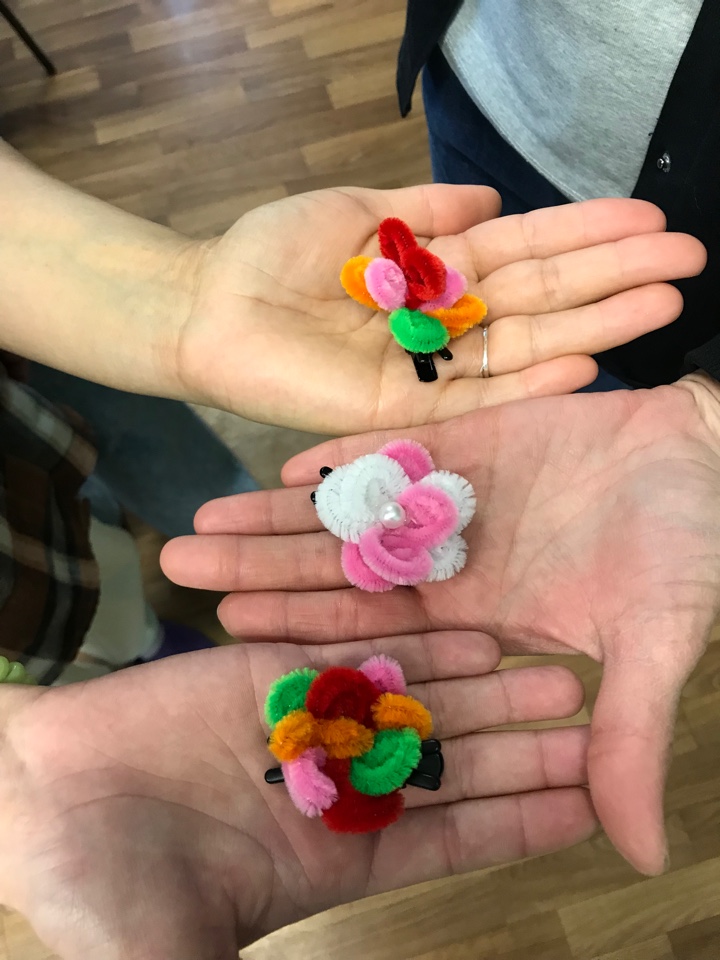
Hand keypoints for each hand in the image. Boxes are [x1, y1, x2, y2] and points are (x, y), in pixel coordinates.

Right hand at [0, 637, 592, 958]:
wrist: (36, 800)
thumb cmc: (101, 895)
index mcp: (334, 858)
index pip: (451, 837)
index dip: (518, 823)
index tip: (586, 803)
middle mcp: (334, 786)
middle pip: (449, 760)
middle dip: (519, 741)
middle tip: (591, 718)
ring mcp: (306, 723)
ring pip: (414, 698)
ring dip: (482, 684)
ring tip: (551, 670)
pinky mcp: (272, 671)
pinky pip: (352, 651)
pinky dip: (409, 643)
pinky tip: (467, 633)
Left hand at [163, 375, 719, 875]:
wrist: (708, 460)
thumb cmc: (689, 549)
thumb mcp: (657, 644)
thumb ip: (631, 736)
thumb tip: (641, 856)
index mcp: (479, 618)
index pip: (374, 634)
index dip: (304, 634)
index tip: (230, 631)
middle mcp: (452, 566)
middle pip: (337, 574)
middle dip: (258, 569)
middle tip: (176, 564)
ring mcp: (453, 503)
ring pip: (348, 515)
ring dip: (277, 516)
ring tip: (205, 515)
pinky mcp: (468, 446)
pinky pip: (394, 453)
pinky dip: (342, 458)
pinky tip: (283, 465)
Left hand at [176, 188, 703, 431]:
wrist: (208, 306)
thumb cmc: (273, 254)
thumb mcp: (358, 214)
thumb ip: (424, 210)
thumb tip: (490, 196)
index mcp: (436, 273)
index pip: (525, 252)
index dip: (584, 236)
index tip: (646, 221)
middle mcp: (444, 324)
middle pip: (540, 299)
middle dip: (612, 278)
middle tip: (686, 261)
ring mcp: (428, 370)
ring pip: (522, 346)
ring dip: (593, 326)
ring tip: (662, 302)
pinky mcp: (402, 413)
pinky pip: (475, 399)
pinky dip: (527, 383)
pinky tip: (586, 364)